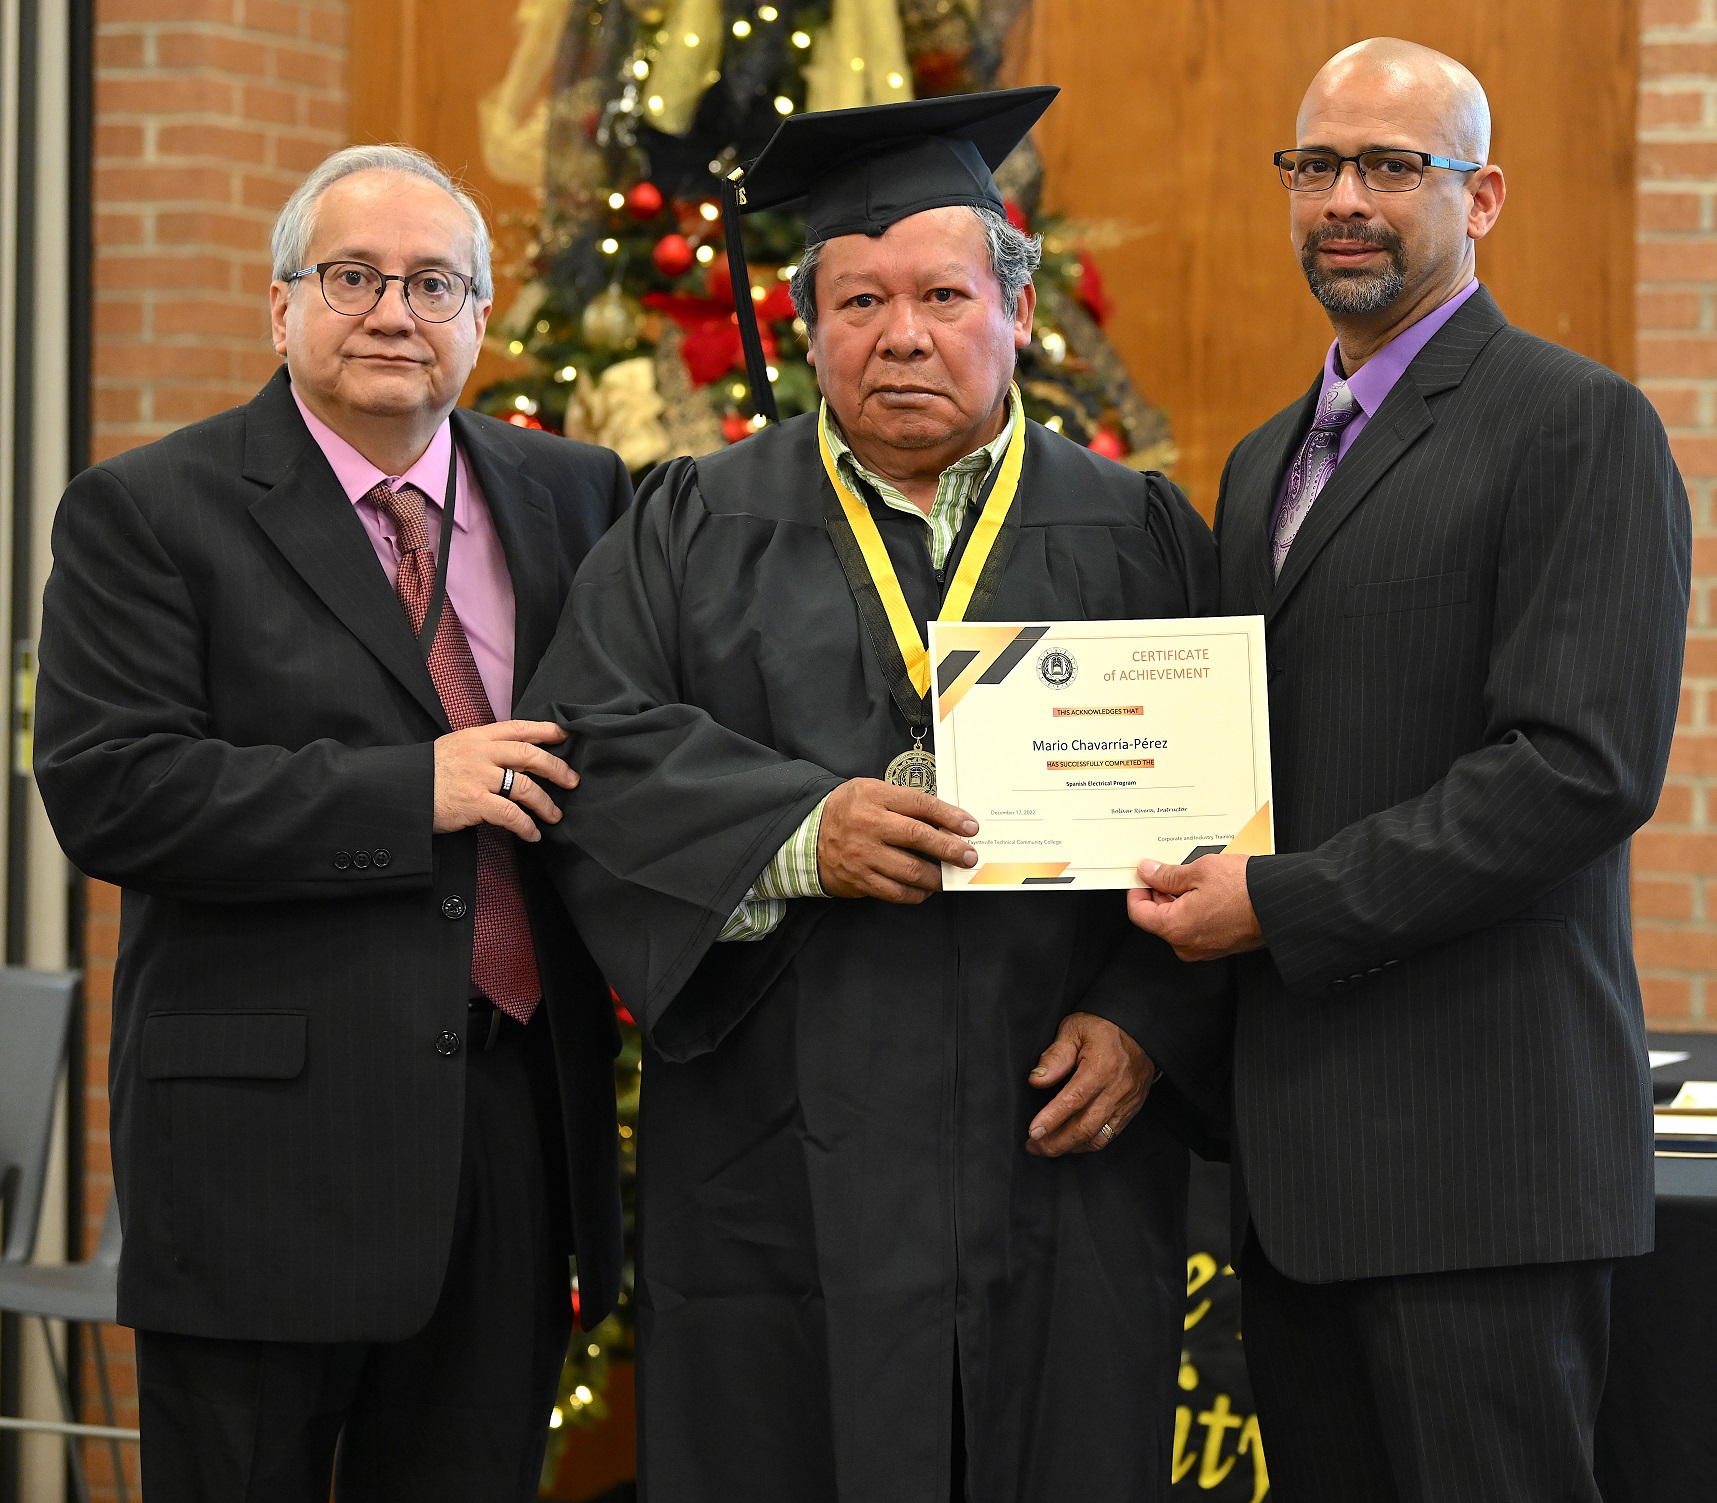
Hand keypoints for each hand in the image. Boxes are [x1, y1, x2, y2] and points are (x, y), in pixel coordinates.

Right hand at [433, 721, 577, 842]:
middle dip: (556, 768)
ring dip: (546, 803)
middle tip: (571, 781)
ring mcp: (479, 777)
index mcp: (478, 737)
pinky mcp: (475, 802)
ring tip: (554, 816)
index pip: (519, 728)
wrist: (401, 788)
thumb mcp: (456, 747)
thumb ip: (484, 750)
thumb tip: (516, 759)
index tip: (565, 735)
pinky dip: (526, 826)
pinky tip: (532, 834)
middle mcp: (482, 753)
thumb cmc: (428, 771)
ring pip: (525, 787)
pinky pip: (511, 814)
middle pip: (530, 755)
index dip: (545, 730)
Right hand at [815, 777, 978, 902]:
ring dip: (936, 876)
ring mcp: (863, 855)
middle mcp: (869, 825)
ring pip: (910, 870)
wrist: (807, 835)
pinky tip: (926, 889)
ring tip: (950, 876)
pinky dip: (916, 893)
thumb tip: (945, 818)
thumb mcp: (871, 791)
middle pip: (918, 837)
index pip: (920, 804)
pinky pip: (895, 891)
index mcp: (875, 797)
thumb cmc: (848, 810)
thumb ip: (903, 802)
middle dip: (950, 849)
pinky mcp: (859, 879)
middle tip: (969, 857)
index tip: (971, 827)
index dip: (949, 816)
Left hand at [1026, 1013, 1154, 1155]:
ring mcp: (1126, 1102)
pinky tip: (1072, 1142)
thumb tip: (1037, 1081)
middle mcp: (1116, 1089)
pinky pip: (1110, 1135)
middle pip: (1085, 1127)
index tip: (1033, 1132)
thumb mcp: (1074, 1029)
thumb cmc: (1103, 1027)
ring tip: (1048, 1147)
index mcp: (1101, 1067)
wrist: (1139, 1028)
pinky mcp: (1131, 1109)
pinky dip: (1088, 1143)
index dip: (1052, 1119)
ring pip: (1098, 1137)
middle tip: (1034, 1146)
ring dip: (1071, 1147)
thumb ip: (1055, 1056)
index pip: (1074, 1100)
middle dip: (1056, 1142)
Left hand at [1126, 853, 1264, 960]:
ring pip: (1177, 922)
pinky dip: (1195, 909)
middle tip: (1167, 870)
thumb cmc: (1247, 890)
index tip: (1142, 875)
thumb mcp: (1199, 871)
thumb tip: (1148, 872)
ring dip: (1178, 900)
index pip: (1138, 912)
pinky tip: (1207, 890)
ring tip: (1193, 877)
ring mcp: (1204, 949)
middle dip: (1159, 893)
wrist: (1282, 904)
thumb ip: (1167, 875)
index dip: (1137, 889)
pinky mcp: (1219, 946)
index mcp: (1176, 928)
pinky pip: (1196, 927)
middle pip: (1157, 918)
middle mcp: (1187, 945)